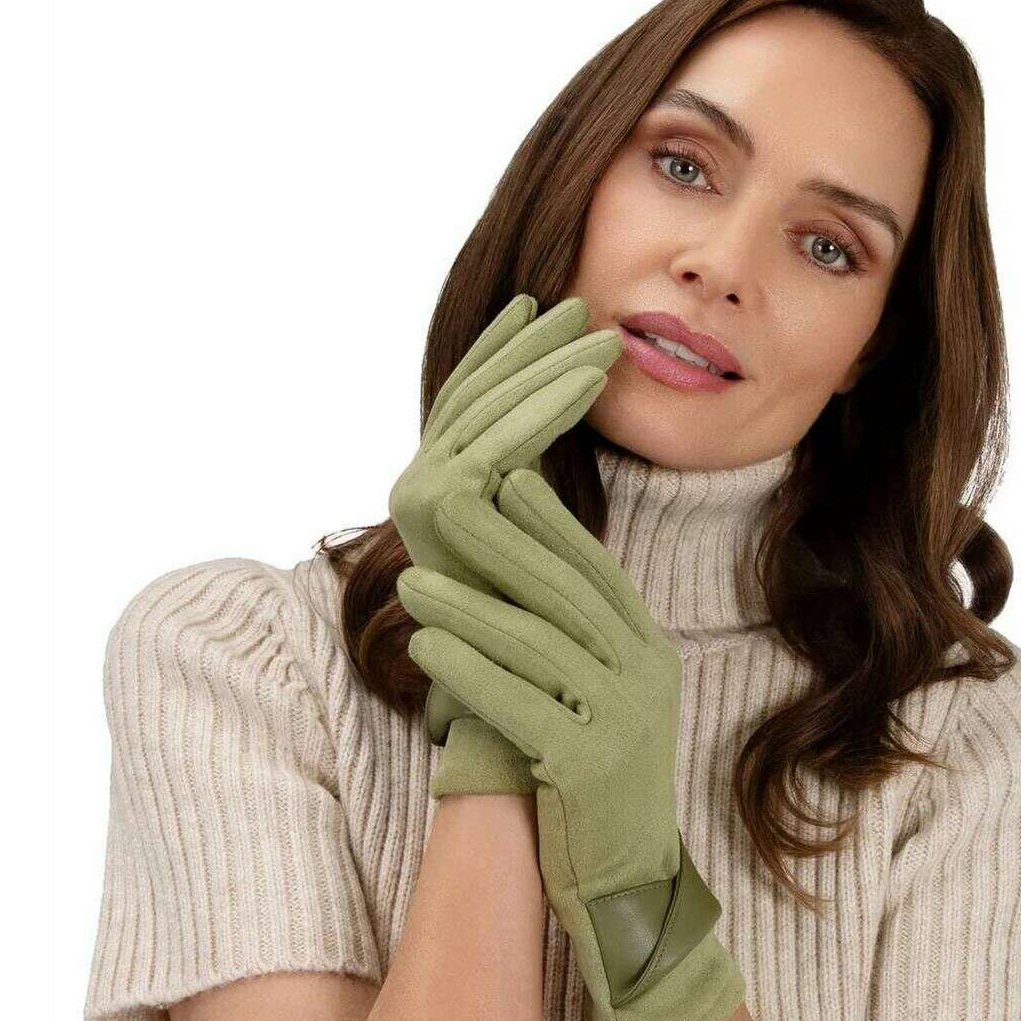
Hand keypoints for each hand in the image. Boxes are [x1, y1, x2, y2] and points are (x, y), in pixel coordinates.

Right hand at [388, 293, 622, 797]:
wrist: (516, 712)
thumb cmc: (543, 640)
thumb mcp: (543, 545)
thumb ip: (537, 495)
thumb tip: (563, 440)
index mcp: (434, 494)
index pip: (469, 403)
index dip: (507, 353)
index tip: (548, 309)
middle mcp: (414, 489)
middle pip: (477, 395)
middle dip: (532, 348)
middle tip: (584, 307)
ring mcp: (417, 496)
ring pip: (492, 409)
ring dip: (551, 368)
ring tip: (606, 339)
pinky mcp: (436, 507)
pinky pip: (501, 438)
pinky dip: (548, 406)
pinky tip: (592, 380)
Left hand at [394, 469, 742, 1020]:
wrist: (625, 881)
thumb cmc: (591, 782)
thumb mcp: (595, 700)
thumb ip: (568, 638)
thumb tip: (507, 568)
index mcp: (649, 653)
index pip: (594, 571)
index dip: (546, 523)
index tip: (499, 478)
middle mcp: (644, 679)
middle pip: (562, 595)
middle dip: (498, 546)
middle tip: (442, 506)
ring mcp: (621, 723)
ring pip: (534, 645)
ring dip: (467, 607)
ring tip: (409, 582)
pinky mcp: (587, 766)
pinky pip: (518, 703)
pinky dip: (468, 670)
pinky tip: (426, 646)